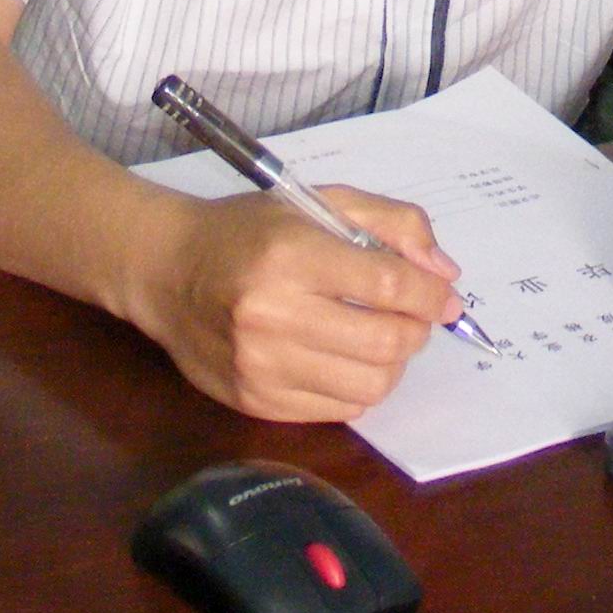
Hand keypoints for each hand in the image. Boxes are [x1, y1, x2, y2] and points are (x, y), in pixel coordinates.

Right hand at [126, 183, 461, 420]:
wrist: (167, 271)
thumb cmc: (248, 231)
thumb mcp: (318, 202)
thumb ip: (391, 223)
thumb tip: (444, 273)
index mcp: (291, 254)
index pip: (387, 284)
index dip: (431, 294)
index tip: (446, 297)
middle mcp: (273, 314)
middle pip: (385, 341)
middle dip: (416, 329)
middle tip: (413, 315)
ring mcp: (261, 365)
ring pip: (369, 385)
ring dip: (392, 363)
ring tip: (381, 337)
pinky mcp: (254, 401)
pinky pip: (337, 410)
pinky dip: (358, 387)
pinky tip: (347, 359)